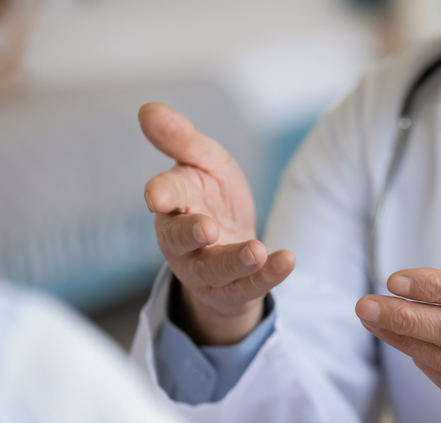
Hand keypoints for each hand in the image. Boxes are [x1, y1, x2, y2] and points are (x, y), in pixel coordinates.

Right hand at [139, 103, 294, 345]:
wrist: (235, 246)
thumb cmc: (214, 198)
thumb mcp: (207, 163)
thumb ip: (182, 140)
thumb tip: (148, 108)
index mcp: (174, 203)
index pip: (164, 196)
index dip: (161, 195)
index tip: (157, 196)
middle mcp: (181, 241)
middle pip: (178, 240)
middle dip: (190, 234)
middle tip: (208, 228)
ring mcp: (204, 270)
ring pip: (214, 270)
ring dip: (235, 261)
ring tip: (257, 251)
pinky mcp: (231, 290)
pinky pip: (248, 287)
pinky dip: (267, 275)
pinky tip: (287, 260)